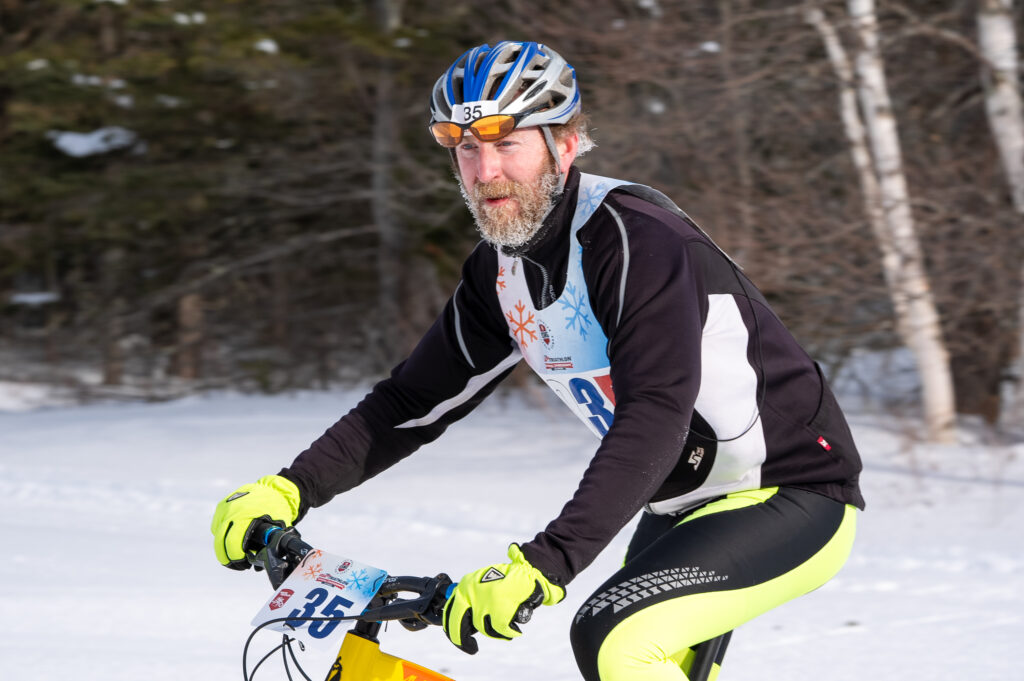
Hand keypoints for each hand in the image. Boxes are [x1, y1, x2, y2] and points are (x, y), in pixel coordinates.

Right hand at [210, 474, 299, 569]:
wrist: (274, 489)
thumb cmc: (278, 508)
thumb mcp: (276, 526)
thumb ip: (265, 542)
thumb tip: (259, 560)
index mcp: (244, 515)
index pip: (232, 542)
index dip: (236, 558)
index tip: (244, 565)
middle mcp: (230, 510)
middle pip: (219, 542)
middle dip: (227, 558)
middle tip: (238, 565)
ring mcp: (224, 507)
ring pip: (217, 535)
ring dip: (224, 546)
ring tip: (238, 553)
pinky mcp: (222, 505)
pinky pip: (218, 526)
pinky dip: (223, 535)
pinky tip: (235, 539)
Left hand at [443, 544, 564, 653]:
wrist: (527, 572)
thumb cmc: (507, 580)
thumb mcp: (482, 582)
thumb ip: (471, 598)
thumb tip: (460, 622)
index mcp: (465, 585)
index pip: (449, 612)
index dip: (452, 629)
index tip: (457, 638)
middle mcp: (470, 592)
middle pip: (458, 625)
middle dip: (463, 641)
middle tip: (471, 648)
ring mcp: (484, 601)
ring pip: (484, 628)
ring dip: (496, 632)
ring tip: (506, 628)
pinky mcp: (499, 609)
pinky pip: (501, 630)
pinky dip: (510, 632)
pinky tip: (515, 630)